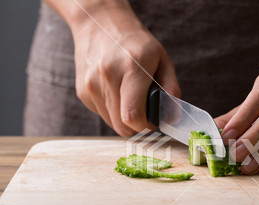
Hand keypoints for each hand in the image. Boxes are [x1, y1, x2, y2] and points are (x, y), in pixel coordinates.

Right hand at [72, 7, 179, 135]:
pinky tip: (116, 92)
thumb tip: (173, 116)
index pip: (133, 115)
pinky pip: (101, 113)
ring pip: (111, 122)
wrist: (99, 22)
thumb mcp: (162, 58)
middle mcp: (108, 76)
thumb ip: (171, 88)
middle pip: (122, 125)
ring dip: (124, 119)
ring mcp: (92, 84)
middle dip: (137, 126)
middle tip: (145, 115)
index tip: (153, 122)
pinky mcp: (82, 91)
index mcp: (132, 67)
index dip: (146, 126)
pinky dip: (112, 110)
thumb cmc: (135, 42)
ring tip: (130, 99)